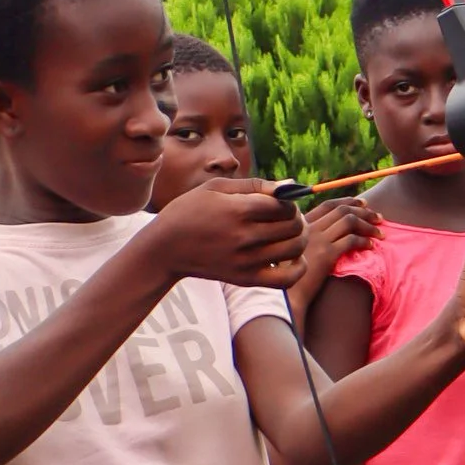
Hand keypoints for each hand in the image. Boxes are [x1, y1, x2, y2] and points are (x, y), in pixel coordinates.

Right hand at [150, 175, 306, 291]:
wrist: (166, 248)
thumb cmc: (190, 211)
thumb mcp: (216, 187)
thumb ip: (255, 184)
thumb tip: (289, 184)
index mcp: (238, 210)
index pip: (284, 205)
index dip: (289, 201)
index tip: (280, 202)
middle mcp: (245, 237)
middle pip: (293, 226)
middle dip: (297, 218)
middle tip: (287, 216)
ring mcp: (247, 261)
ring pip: (294, 249)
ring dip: (299, 238)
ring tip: (289, 233)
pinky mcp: (245, 279)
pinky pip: (285, 279)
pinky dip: (297, 268)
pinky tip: (292, 258)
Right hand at [289, 197, 381, 316]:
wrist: (286, 296)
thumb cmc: (291, 277)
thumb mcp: (294, 251)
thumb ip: (309, 238)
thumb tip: (330, 230)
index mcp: (301, 224)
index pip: (328, 205)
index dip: (348, 202)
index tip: (362, 204)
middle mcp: (309, 227)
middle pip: (341, 210)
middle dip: (364, 211)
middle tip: (378, 216)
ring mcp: (317, 240)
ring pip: (349, 221)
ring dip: (368, 225)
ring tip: (380, 232)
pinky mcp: (326, 254)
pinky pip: (351, 240)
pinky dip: (364, 241)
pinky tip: (371, 247)